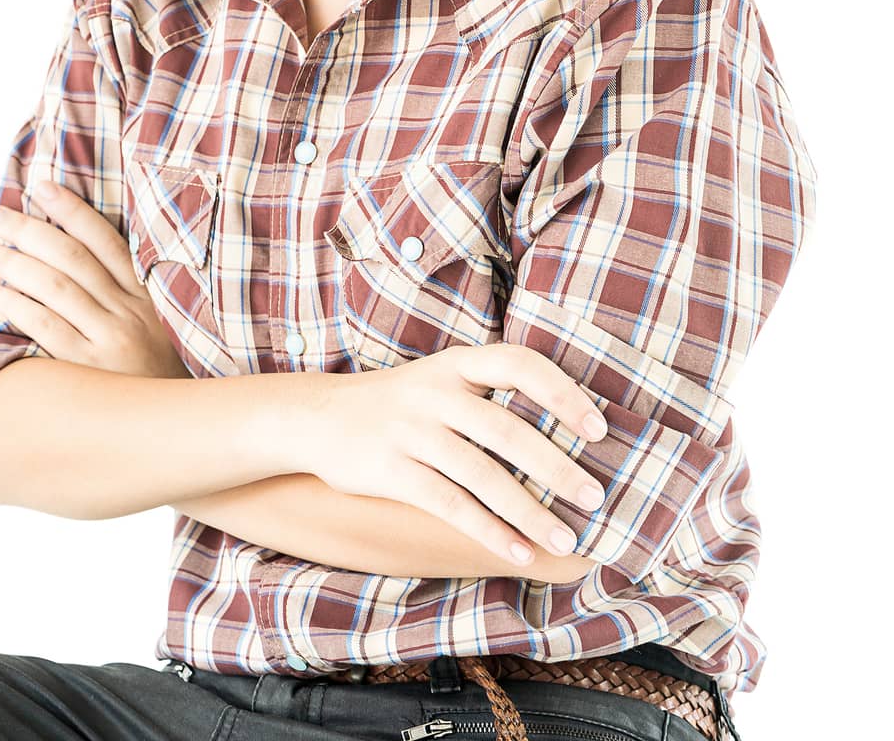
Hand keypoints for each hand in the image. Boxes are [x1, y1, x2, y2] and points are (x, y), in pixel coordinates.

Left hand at [0, 180, 191, 378]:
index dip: (71, 208)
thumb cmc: (158, 378)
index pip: (104, 238)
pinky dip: (15, 304)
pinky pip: (45, 327)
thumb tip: (72, 259)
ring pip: (54, 286)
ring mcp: (109, 340)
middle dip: (28, 228)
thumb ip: (126, 296)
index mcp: (146, 294)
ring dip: (13, 261)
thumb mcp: (158, 328)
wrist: (178, 430)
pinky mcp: (88, 371)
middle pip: (71, 256)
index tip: (41, 185)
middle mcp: (129, 311)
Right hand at [300, 342, 608, 568]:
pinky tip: (518, 551)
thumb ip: (489, 397)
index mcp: (456, 363)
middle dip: (557, 466)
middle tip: (595, 496)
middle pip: (507, 429)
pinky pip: (450, 505)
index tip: (597, 427)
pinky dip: (488, 531)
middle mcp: (435, 392)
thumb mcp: (440, 379)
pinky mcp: (392, 470)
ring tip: (566, 538)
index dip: (561, 392)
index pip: (519, 364)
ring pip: (482, 475)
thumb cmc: (399, 404)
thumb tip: (565, 437)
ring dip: (529, 511)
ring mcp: (411, 431)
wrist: (318, 417)